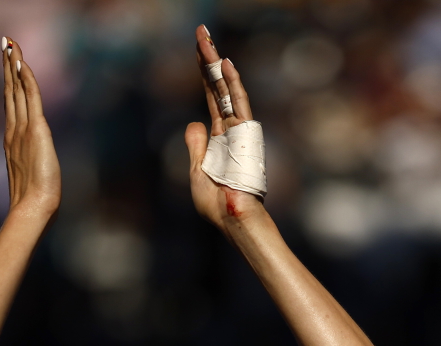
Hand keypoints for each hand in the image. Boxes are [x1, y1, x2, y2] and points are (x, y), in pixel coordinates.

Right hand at [1, 37, 60, 225]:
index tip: (7, 65)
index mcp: (12, 141)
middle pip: (9, 91)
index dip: (8, 83)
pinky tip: (21, 62)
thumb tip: (35, 177)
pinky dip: (25, 78)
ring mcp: (22, 129)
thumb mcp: (32, 179)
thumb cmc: (34, 203)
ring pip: (16, 89)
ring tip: (10, 44)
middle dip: (7, 66)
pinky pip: (30, 96)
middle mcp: (13, 131)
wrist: (32, 209)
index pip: (11, 104)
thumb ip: (30, 170)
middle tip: (4, 44)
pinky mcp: (35, 130)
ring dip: (13, 65)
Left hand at [184, 25, 267, 230]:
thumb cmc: (216, 203)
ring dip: (215, 63)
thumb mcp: (197, 171)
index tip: (198, 52)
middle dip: (208, 59)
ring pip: (225, 89)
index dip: (203, 74)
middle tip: (201, 33)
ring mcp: (238, 130)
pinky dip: (233, 83)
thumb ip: (195, 146)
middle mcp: (229, 128)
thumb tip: (194, 122)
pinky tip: (224, 64)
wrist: (232, 217)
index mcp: (218, 136)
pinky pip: (239, 103)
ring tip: (206, 40)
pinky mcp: (246, 134)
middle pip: (216, 86)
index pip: (210, 97)